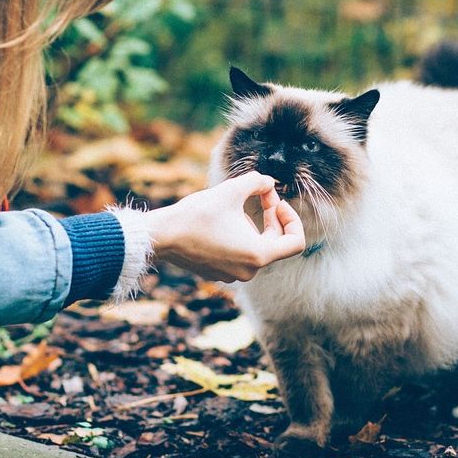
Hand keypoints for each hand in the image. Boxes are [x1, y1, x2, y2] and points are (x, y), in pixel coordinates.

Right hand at [146, 172, 305, 281]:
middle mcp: (249, 271)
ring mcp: (233, 276)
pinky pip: (239, 255)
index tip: (277, 202)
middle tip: (261, 194)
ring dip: (253, 225)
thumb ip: (258, 182)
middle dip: (271, 217)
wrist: (162, 236)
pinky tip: (220, 220)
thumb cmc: (197, 215)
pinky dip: (238, 237)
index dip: (292, 219)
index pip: (296, 242)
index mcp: (258, 255)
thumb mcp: (232, 190)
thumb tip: (269, 183)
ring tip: (234, 207)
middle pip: (276, 243)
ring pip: (256, 247)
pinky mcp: (218, 273)